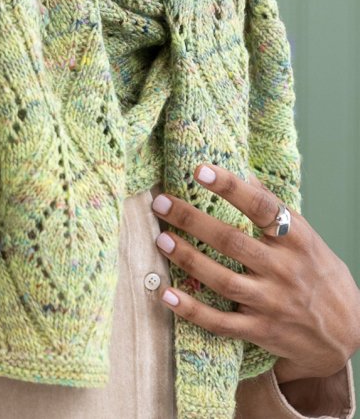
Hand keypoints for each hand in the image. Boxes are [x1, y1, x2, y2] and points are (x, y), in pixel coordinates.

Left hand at [151, 162, 359, 382]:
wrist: (347, 331)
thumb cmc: (318, 273)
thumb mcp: (307, 236)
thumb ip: (275, 209)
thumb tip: (244, 173)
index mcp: (296, 240)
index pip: (261, 207)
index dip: (230, 187)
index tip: (199, 170)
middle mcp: (284, 270)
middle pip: (231, 241)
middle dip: (191, 220)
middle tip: (161, 203)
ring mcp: (272, 302)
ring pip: (222, 280)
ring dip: (188, 259)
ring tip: (162, 239)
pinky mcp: (261, 331)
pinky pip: (221, 323)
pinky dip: (192, 310)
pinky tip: (167, 295)